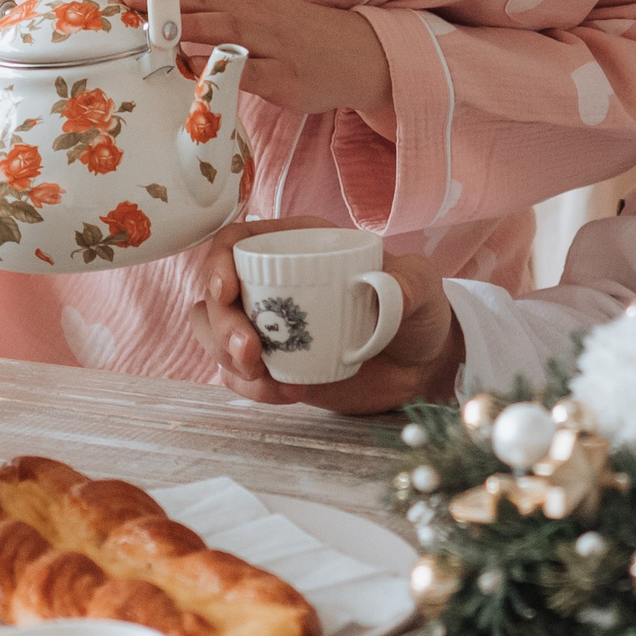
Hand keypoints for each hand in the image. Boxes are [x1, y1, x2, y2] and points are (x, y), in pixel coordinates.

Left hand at [99, 0, 391, 119]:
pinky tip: (201, 74)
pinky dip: (226, 71)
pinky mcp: (285, 75)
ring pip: (224, 29)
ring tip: (153, 28)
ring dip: (188, 27)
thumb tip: (141, 27)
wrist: (356, 52)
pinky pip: (252, 73)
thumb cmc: (290, 38)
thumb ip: (200, 21)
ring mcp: (268, 42)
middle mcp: (247, 12)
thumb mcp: (246, 19)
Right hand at [190, 217, 462, 413]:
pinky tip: (285, 393)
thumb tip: (389, 291)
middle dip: (220, 326)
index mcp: (298, 246)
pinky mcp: (274, 366)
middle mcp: (272, 284)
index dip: (217, 262)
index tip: (225, 290)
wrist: (421, 365)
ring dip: (227, 359)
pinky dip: (251, 387)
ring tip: (265, 377)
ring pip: (216, 337)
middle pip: (214, 297)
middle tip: (249, 351)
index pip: (237, 242)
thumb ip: (409, 283)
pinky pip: (239, 376)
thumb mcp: (420, 285)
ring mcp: (269, 328)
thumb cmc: (415, 309)